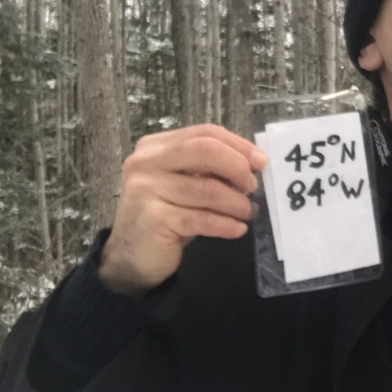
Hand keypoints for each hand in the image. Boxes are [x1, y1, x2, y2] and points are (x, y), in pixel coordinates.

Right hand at [98, 124, 267, 296]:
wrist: (130, 257)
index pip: (205, 133)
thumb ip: (209, 168)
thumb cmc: (165, 215)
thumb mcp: (184, 184)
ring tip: (248, 212)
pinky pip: (201, 218)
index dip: (239, 145)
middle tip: (252, 187)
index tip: (261, 162)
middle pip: (206, 150)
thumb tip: (254, 162)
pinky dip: (225, 224)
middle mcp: (146, 162)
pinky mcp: (152, 219)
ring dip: (237, 202)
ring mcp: (146, 190)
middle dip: (238, 167)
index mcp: (155, 146)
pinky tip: (238, 229)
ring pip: (208, 189)